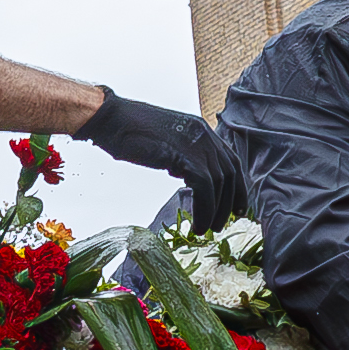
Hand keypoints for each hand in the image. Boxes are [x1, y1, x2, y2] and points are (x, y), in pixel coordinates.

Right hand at [76, 90, 233, 214]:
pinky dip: (204, 210)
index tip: (235, 207)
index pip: (230, 160)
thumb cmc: (129, 132)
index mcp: (201, 130)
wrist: (111, 120)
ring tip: (206, 229)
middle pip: (230, 173)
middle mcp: (204, 135)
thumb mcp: (163, 142)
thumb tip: (183, 173)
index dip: (236, 186)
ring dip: (215, 211)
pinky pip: (205, 188)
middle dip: (230, 202)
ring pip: (219, 183)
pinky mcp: (185, 156)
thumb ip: (179, 155)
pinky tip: (196, 224)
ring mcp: (196, 144)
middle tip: (222, 224)